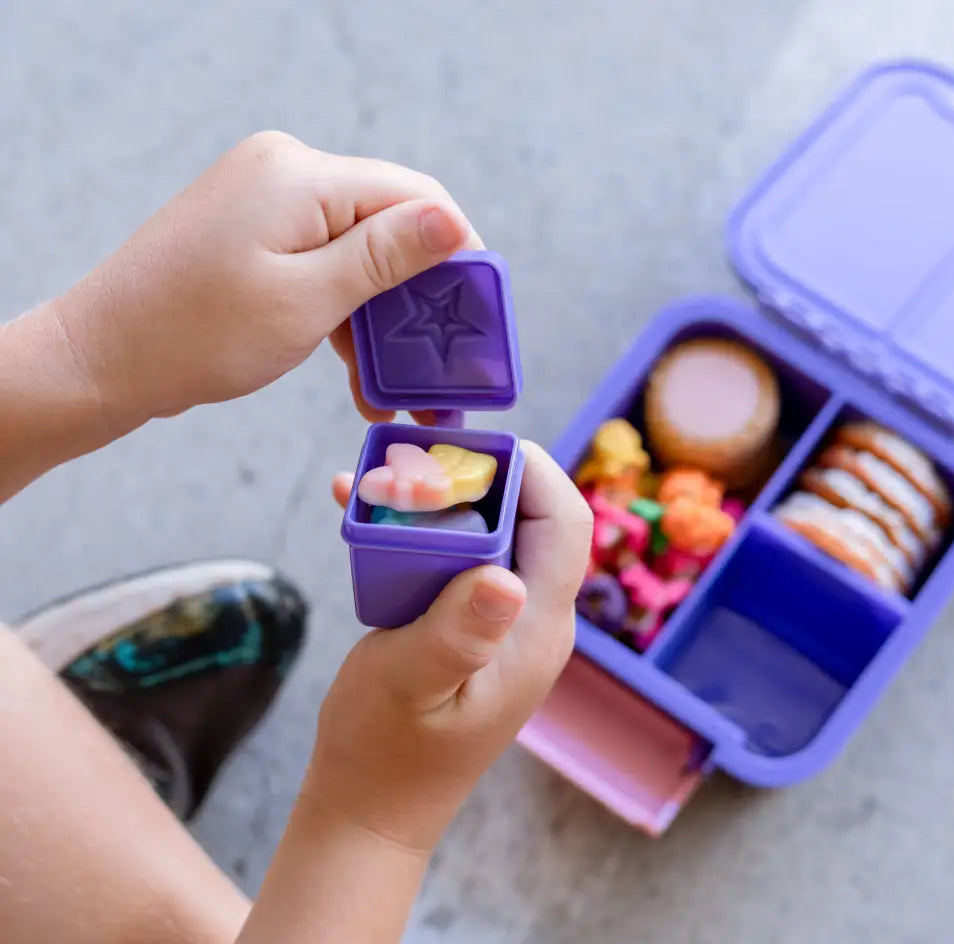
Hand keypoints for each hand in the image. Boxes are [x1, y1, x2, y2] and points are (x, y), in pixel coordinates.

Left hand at [54, 130, 482, 431]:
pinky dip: (346, 315)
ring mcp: (268, 203)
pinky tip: (359, 373)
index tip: (479, 317)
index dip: (458, 254)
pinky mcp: (256, 235)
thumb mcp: (306, 301)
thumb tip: (453, 224)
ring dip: (383, 319)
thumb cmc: (195, 336)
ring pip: (359, 253)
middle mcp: (286, 173)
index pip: (414, 196)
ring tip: (396, 389)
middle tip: (440, 366)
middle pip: (389, 225)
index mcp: (300, 176)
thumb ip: (384, 258)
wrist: (104, 358)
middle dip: (421, 299)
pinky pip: (323, 265)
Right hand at [307, 442, 591, 851]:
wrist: (370, 806)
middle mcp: (532, 619)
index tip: (469, 445)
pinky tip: (363, 515)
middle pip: (528, 517)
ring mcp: (502, 623)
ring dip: (437, 501)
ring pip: (487, 533)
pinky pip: (454, 560)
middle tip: (408, 463)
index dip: (530, 470)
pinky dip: (415, 532)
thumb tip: (509, 580)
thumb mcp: (412, 684)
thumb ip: (458, 633)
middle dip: (474, 477)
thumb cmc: (385, 751)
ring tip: (377, 484)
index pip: (563, 522)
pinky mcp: (470, 627)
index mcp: (536, 629)